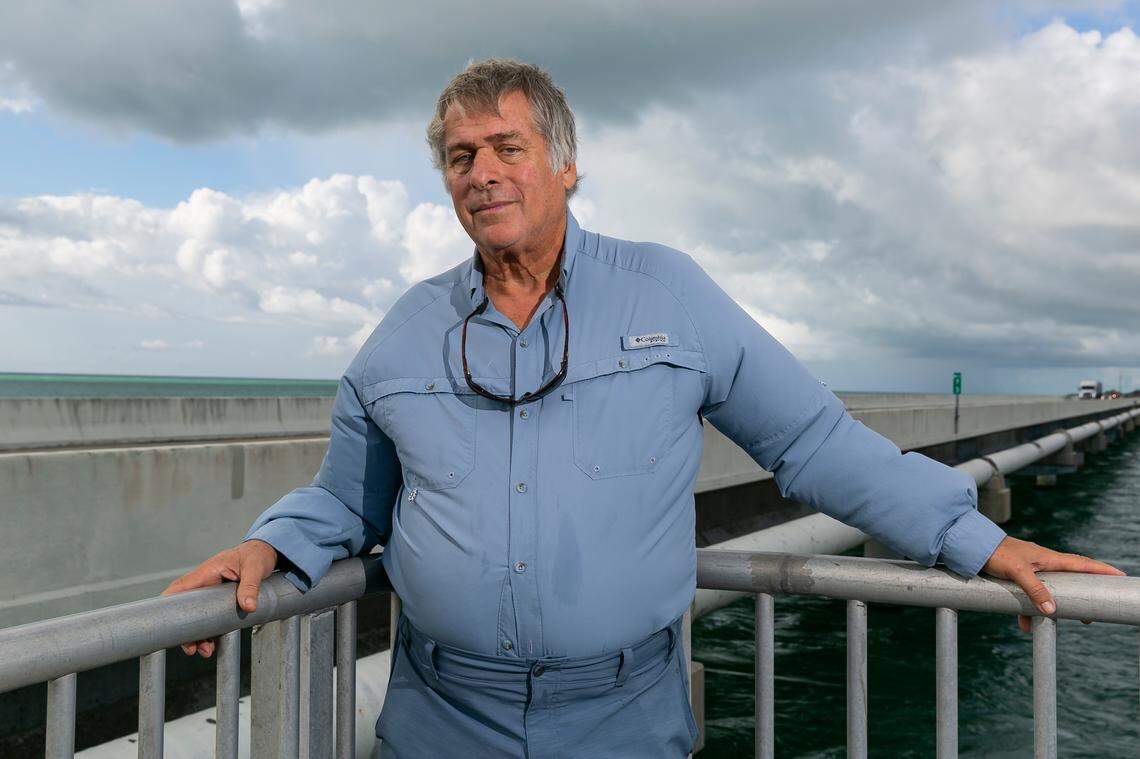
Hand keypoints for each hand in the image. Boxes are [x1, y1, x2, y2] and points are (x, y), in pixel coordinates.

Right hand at [161, 539, 277, 656]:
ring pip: (197, 617)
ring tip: (205, 651)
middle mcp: (205, 584)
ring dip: (198, 635)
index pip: (180, 588)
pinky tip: (213, 644)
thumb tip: (248, 606)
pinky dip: (210, 632)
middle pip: (186, 609)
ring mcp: (212, 594)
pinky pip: (210, 618)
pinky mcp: (220, 602)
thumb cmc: (256, 555)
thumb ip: (250, 586)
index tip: (164, 623)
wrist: (266, 552)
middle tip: (191, 648)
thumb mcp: (255, 568)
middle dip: (186, 630)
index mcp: (207, 572)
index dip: (168, 605)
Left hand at [981, 536, 1125, 632]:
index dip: (1102, 570)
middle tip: (1090, 614)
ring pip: (1048, 592)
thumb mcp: (1017, 571)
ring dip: (1052, 608)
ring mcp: (1031, 571)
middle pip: (1070, 581)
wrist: (971, 547)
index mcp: (1049, 558)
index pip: (1082, 564)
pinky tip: (1023, 624)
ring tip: (1058, 621)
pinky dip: (1028, 610)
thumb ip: (1035, 589)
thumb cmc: (996, 553)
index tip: (1120, 576)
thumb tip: (1052, 610)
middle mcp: (1043, 563)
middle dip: (1081, 596)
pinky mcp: (1018, 577)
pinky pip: (1029, 596)